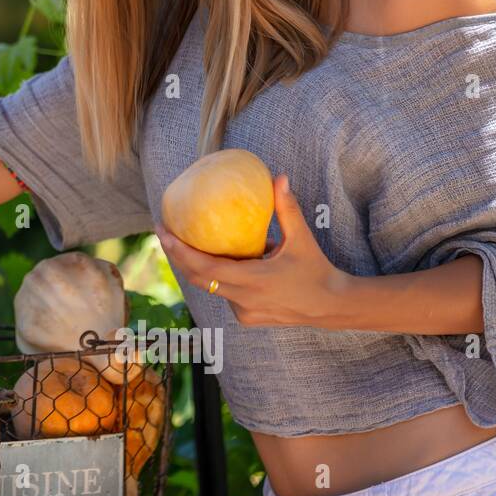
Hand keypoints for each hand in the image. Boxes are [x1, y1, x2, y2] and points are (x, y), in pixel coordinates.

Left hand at [153, 174, 354, 327]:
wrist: (331, 307)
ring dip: (196, 268)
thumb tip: (278, 177)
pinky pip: (224, 295)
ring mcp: (243, 312)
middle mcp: (244, 300)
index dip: (181, 252)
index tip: (164, 232)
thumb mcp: (301, 239)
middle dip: (177, 256)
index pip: (205, 269)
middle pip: (197, 279)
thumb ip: (287, 209)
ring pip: (210, 288)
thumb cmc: (316, 270)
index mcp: (254, 280)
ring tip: (181, 242)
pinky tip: (215, 260)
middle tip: (164, 232)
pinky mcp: (246, 318)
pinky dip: (217, 279)